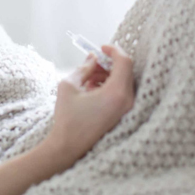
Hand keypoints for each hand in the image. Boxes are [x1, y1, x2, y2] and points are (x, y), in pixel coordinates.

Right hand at [44, 44, 134, 161]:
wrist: (68, 147)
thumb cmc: (68, 117)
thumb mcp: (70, 85)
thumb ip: (84, 67)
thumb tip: (93, 57)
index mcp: (117, 93)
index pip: (125, 62)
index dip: (114, 50)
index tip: (101, 47)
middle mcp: (127, 101)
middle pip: (125, 71)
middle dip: (108, 63)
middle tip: (91, 63)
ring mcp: (126, 109)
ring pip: (123, 81)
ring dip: (107, 74)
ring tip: (88, 79)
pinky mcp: (123, 115)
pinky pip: (121, 92)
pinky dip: (109, 85)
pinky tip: (92, 89)